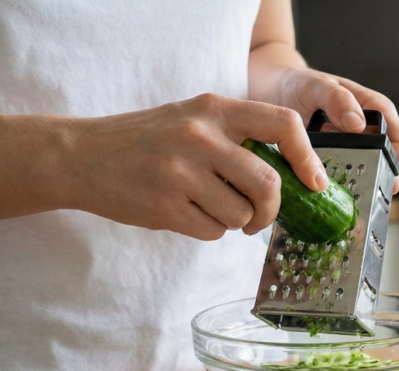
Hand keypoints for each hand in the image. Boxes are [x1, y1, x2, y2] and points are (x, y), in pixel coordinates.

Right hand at [63, 93, 326, 239]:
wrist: (80, 156)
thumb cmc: (149, 142)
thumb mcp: (193, 120)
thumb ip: (238, 139)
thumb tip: (295, 178)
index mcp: (215, 109)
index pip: (284, 125)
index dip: (308, 158)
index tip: (316, 183)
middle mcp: (200, 136)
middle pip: (268, 184)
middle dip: (271, 210)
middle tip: (259, 216)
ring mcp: (181, 171)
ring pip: (242, 214)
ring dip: (235, 222)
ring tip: (209, 207)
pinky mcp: (165, 205)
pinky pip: (213, 231)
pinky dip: (209, 230)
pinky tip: (186, 213)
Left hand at [278, 69, 398, 193]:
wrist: (272, 92)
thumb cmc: (298, 83)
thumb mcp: (318, 85)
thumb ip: (339, 100)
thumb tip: (359, 124)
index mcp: (368, 107)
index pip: (392, 125)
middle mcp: (362, 130)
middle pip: (384, 153)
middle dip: (389, 171)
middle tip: (390, 187)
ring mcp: (347, 147)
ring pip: (366, 168)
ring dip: (369, 182)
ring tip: (370, 196)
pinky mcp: (330, 161)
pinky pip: (342, 175)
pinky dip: (344, 186)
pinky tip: (342, 197)